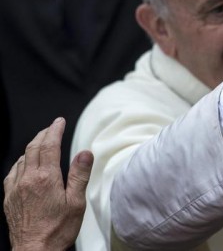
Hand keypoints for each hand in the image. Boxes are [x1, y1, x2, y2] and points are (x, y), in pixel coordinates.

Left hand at [3, 117, 93, 250]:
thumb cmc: (57, 230)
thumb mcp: (76, 202)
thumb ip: (79, 175)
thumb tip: (85, 153)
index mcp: (46, 178)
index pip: (50, 145)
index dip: (55, 130)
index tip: (59, 121)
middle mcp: (28, 179)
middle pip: (34, 148)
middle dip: (44, 134)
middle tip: (52, 127)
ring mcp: (16, 189)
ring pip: (22, 158)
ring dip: (32, 146)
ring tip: (40, 141)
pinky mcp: (9, 198)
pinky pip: (12, 173)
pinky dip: (20, 162)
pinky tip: (23, 164)